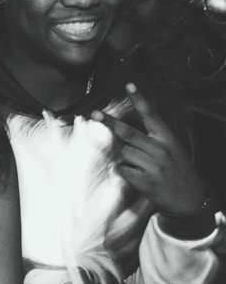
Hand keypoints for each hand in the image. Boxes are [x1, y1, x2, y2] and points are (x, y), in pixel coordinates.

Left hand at [91, 83, 205, 214]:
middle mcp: (160, 148)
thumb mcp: (172, 148)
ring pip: (124, 153)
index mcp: (167, 137)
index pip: (151, 114)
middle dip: (109, 122)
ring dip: (125, 158)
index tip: (128, 84)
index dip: (139, 99)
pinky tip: (138, 177)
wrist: (189, 199)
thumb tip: (124, 130)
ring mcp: (153, 165)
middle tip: (94, 113)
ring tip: (141, 167)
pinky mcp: (146, 181)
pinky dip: (124, 172)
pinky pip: (122, 170)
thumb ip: (152, 138)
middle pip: (128, 132)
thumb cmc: (176, 170)